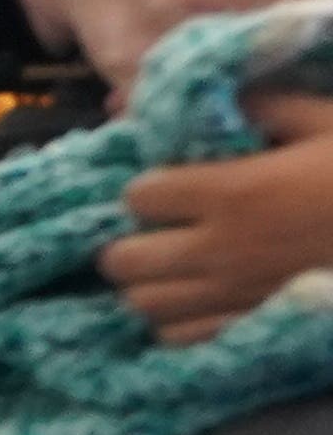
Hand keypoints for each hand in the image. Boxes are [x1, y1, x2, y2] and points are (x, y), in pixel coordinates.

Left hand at [100, 94, 332, 342]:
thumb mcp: (327, 120)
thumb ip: (264, 105)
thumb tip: (214, 97)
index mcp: (232, 191)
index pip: (137, 194)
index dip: (148, 187)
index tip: (170, 183)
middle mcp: (219, 250)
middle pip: (122, 258)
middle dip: (131, 239)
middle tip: (159, 229)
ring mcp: (233, 297)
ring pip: (143, 303)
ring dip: (148, 282)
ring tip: (173, 266)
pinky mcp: (252, 329)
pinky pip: (180, 337)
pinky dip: (176, 321)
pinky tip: (199, 299)